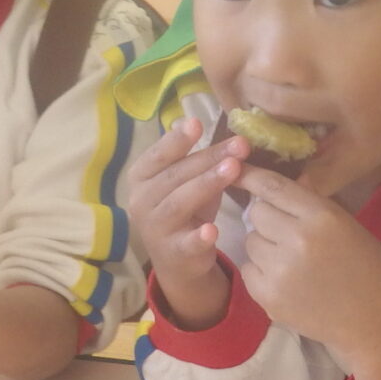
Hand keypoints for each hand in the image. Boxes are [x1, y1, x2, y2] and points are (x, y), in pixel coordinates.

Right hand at [121, 115, 241, 324]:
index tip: (197, 122)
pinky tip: (212, 230)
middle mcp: (141, 201)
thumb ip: (192, 156)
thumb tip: (198, 119)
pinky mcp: (173, 253)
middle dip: (208, 158)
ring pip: (180, 203)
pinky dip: (199, 237)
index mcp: (141, 178)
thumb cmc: (184, 211)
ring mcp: (155, 229)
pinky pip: (186, 243)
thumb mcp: (185, 181)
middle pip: (175, 175)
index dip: (177, 139)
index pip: (158, 155)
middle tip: (239, 145)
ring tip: (234, 170)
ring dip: (207, 184)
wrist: (178, 260)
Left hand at [234, 166, 380, 361]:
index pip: (274, 187)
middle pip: (257, 213)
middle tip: (287, 233)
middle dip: (267, 219)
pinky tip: (287, 281)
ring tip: (291, 261)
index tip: (237, 170)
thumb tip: (269, 191)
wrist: (377, 322)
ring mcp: (280, 270)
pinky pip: (248, 270)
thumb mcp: (347, 226)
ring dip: (264, 246)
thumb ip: (310, 208)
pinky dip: (261, 272)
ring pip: (250, 241)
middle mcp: (297, 239)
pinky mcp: (268, 296)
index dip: (252, 176)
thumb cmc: (370, 270)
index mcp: (322, 217)